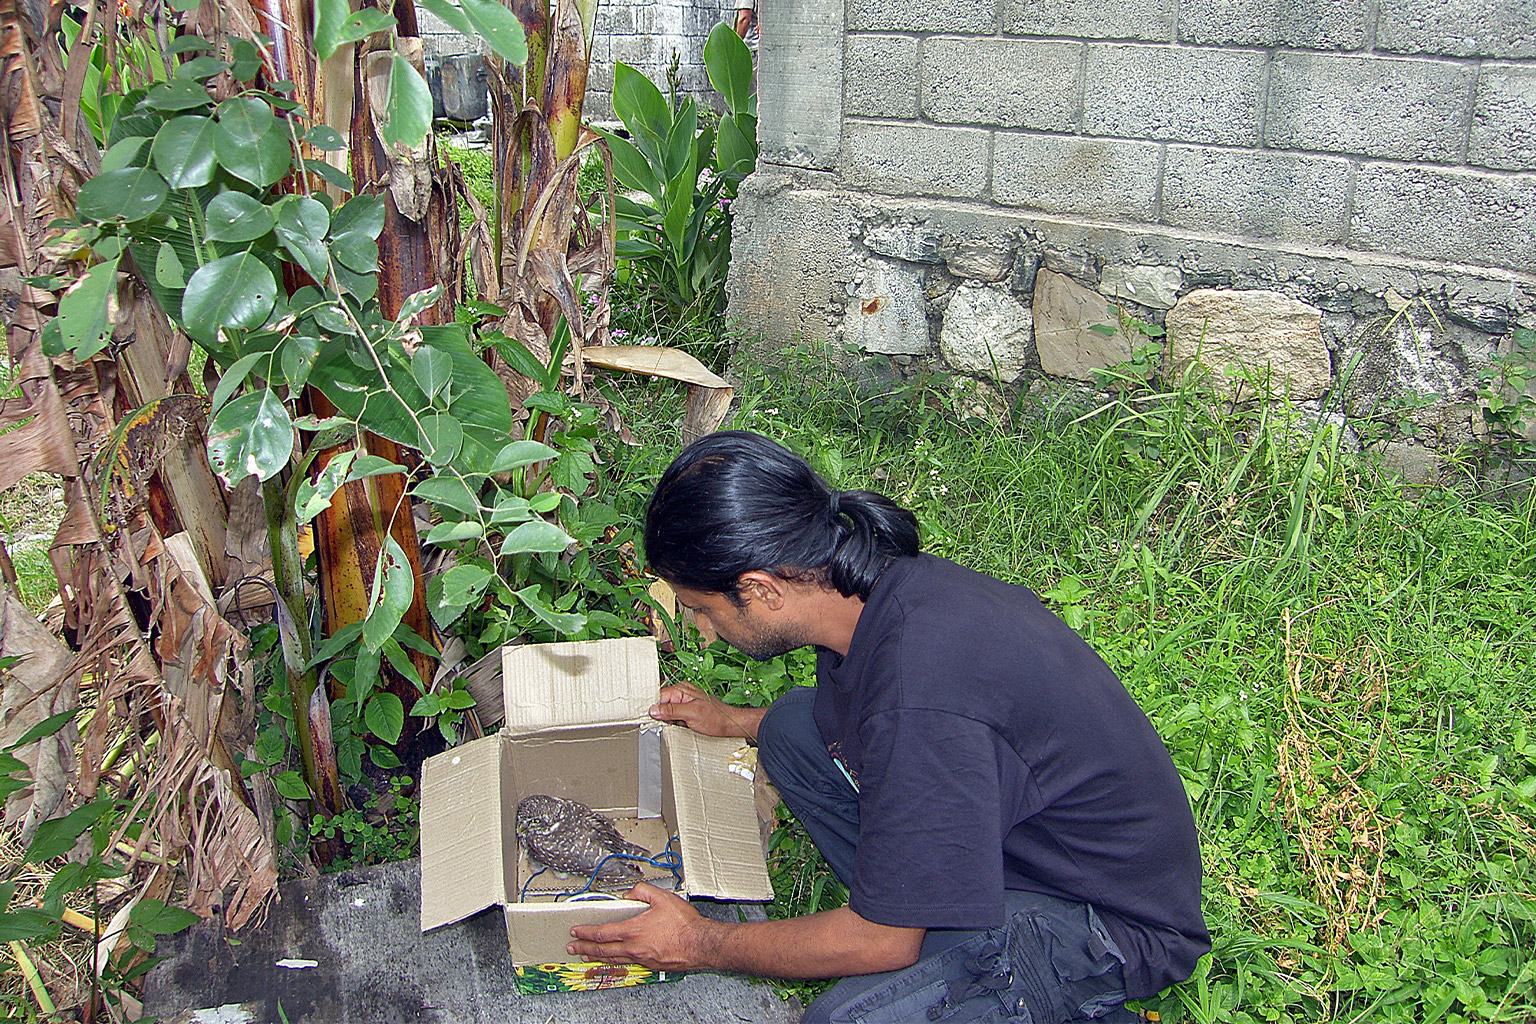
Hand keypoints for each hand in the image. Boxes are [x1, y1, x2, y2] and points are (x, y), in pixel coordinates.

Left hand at [567, 882, 714, 970]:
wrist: (700, 944)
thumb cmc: (685, 924)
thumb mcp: (663, 897)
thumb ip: (642, 891)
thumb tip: (630, 894)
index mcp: (634, 930)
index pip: (602, 932)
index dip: (586, 932)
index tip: (576, 931)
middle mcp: (634, 947)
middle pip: (602, 950)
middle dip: (584, 948)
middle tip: (572, 947)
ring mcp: (642, 958)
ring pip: (613, 959)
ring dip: (597, 957)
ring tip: (586, 956)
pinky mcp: (651, 965)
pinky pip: (627, 963)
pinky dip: (615, 961)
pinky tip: (614, 959)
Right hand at [649, 683, 765, 739]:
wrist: (730, 725)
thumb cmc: (717, 717)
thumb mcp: (692, 714)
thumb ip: (671, 710)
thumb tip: (653, 710)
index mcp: (682, 689)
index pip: (659, 696)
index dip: (655, 708)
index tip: (650, 719)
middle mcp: (682, 694)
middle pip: (662, 705)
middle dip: (664, 717)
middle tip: (673, 723)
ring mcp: (685, 703)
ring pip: (668, 713)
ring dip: (671, 722)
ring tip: (682, 725)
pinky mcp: (687, 712)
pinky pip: (675, 718)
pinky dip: (676, 724)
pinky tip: (684, 727)